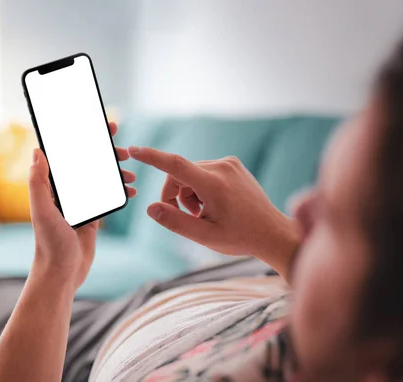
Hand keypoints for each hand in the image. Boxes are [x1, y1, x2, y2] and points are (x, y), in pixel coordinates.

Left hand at [28, 122, 135, 290]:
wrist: (62, 273)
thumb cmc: (49, 244)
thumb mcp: (42, 211)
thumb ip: (38, 182)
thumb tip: (37, 151)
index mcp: (51, 187)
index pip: (66, 156)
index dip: (81, 138)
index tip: (100, 128)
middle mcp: (65, 192)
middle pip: (86, 164)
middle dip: (105, 154)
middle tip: (123, 150)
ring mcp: (80, 203)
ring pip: (100, 179)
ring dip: (115, 173)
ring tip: (130, 175)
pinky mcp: (91, 216)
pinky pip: (107, 197)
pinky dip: (119, 192)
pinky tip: (131, 192)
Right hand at [128, 146, 299, 278]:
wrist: (272, 233)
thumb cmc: (240, 237)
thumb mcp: (204, 236)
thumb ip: (175, 222)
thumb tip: (150, 208)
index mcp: (214, 185)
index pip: (176, 165)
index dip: (152, 157)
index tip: (134, 150)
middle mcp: (222, 167)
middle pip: (179, 174)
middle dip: (175, 195)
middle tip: (186, 217)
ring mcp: (229, 164)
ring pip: (190, 173)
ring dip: (188, 193)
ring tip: (203, 213)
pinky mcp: (232, 165)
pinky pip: (203, 171)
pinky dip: (199, 187)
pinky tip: (213, 204)